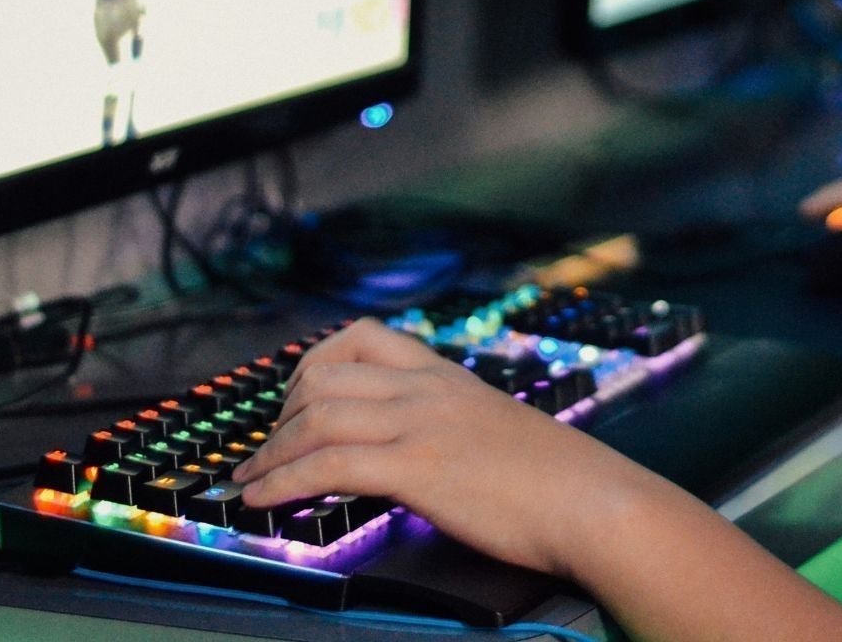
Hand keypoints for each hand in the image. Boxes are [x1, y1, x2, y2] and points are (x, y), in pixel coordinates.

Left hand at [232, 319, 670, 579]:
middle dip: (277, 418)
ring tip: (245, 485)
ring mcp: (421, 423)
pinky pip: (328, 465)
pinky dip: (282, 483)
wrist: (595, 503)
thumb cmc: (558, 482)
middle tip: (262, 454)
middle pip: (322, 376)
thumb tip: (418, 452)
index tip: (292, 403)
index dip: (311, 367)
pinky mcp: (417, 467)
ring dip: (268, 456)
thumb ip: (452, 427)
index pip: (360, 337)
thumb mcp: (496, 432)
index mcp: (446, 374)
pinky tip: (262, 502)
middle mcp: (427, 388)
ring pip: (315, 418)